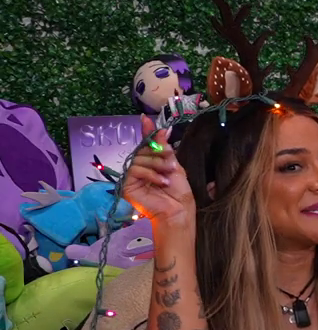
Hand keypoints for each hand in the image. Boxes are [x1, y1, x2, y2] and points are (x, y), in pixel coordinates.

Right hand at [122, 116, 194, 231]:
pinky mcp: (127, 185)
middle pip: (143, 151)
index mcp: (153, 163)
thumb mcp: (175, 167)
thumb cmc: (179, 192)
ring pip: (139, 159)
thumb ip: (165, 150)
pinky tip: (161, 182)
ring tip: (168, 175)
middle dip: (158, 155)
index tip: (145, 118)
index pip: (147, 144)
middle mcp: (141, 168)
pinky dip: (150, 174)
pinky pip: (135, 170)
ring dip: (156, 165)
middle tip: (171, 165)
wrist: (178, 210)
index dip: (146, 131)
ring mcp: (133, 177)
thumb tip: (162, 130)